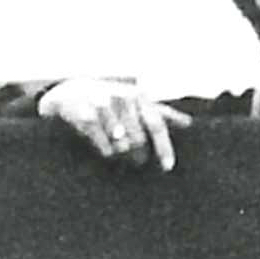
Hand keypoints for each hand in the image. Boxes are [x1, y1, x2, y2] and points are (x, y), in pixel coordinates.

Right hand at [34, 76, 186, 172]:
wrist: (71, 91)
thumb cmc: (112, 100)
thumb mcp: (137, 101)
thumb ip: (161, 113)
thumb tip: (188, 123)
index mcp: (139, 97)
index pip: (157, 125)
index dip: (164, 147)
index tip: (168, 167)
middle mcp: (123, 98)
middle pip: (138, 140)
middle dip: (138, 155)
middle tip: (137, 160)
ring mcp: (104, 105)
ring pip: (121, 146)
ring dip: (121, 153)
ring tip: (118, 148)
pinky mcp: (86, 115)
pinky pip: (104, 147)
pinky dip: (106, 152)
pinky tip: (104, 147)